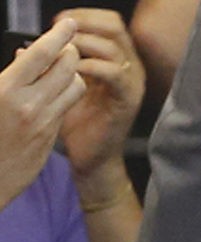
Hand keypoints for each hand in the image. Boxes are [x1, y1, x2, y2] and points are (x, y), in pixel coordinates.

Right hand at [0, 18, 84, 210]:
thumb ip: (9, 75)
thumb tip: (24, 56)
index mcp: (8, 90)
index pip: (42, 54)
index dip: (59, 35)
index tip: (68, 25)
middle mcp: (30, 107)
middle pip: (67, 67)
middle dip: (69, 52)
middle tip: (64, 48)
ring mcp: (44, 125)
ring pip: (75, 88)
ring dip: (72, 74)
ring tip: (59, 71)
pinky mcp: (49, 140)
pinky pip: (64, 110)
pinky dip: (63, 96)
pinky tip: (51, 95)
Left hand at [57, 8, 144, 183]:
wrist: (92, 158)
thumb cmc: (78, 124)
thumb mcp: (62, 85)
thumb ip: (50, 64)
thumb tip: (23, 47)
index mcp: (117, 58)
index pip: (106, 21)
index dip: (82, 16)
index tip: (57, 22)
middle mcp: (129, 66)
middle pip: (113, 26)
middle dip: (84, 25)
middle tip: (61, 33)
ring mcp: (132, 83)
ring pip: (113, 47)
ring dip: (85, 45)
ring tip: (65, 53)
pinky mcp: (128, 100)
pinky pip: (113, 73)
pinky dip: (92, 67)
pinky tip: (75, 72)